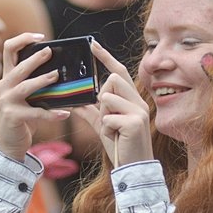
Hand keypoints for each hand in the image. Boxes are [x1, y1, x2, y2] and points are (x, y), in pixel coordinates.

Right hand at [0, 33, 70, 161]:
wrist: (8, 143)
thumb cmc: (22, 117)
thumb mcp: (25, 96)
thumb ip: (34, 83)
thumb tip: (59, 71)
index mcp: (7, 77)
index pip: (8, 49)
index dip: (22, 39)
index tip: (40, 37)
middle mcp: (3, 87)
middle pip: (18, 67)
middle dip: (35, 58)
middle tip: (50, 52)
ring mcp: (6, 102)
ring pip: (25, 87)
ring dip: (42, 81)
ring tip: (56, 76)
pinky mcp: (12, 116)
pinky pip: (35, 113)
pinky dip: (51, 114)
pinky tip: (65, 113)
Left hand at [75, 41, 152, 165]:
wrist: (133, 168)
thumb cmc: (120, 146)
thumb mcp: (102, 125)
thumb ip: (91, 111)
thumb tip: (73, 101)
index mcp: (133, 100)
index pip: (119, 72)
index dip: (105, 57)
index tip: (92, 44)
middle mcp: (139, 102)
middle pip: (112, 80)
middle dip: (102, 97)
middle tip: (107, 117)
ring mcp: (138, 111)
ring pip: (107, 97)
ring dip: (104, 116)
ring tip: (112, 130)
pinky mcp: (135, 123)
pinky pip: (108, 117)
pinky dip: (106, 129)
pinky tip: (115, 137)